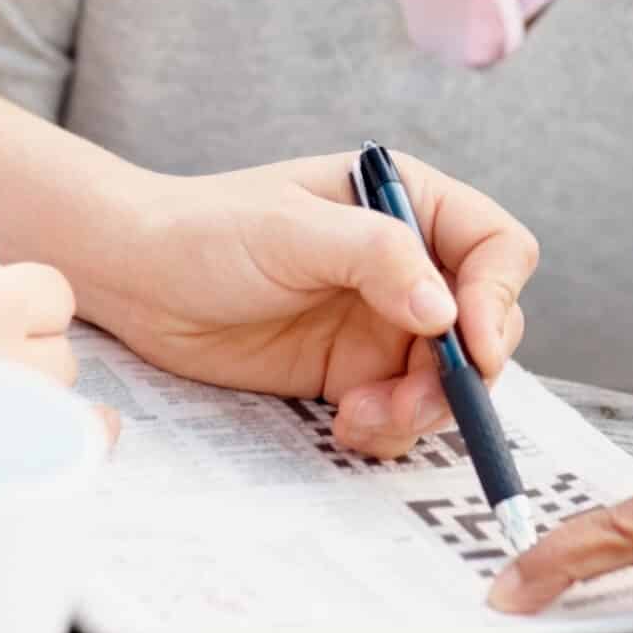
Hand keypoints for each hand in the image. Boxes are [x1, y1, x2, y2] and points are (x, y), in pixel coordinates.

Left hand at [85, 153, 536, 457]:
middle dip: (462, 372)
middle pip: (484, 325)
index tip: (471, 343)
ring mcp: (384, 323)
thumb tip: (446, 310)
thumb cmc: (207, 230)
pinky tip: (344, 423)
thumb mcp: (291, 229)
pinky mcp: (354, 374)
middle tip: (415, 399)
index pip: (495, 247)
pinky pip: (402, 413)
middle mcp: (409, 264)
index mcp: (407, 203)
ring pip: (449, 381)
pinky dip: (388, 429)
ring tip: (363, 415)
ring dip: (423, 410)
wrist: (135, 280)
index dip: (496, 297)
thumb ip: (376, 256)